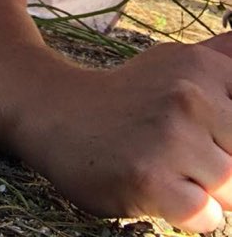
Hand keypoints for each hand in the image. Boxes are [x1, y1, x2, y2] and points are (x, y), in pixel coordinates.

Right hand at [24, 33, 231, 231]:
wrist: (58, 114)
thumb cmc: (128, 96)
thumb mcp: (177, 62)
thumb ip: (224, 57)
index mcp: (204, 67)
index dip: (229, 134)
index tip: (210, 132)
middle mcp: (190, 97)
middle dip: (224, 164)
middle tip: (185, 153)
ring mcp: (169, 137)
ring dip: (206, 190)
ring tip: (172, 169)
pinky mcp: (150, 179)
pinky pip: (207, 216)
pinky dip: (192, 212)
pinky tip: (163, 188)